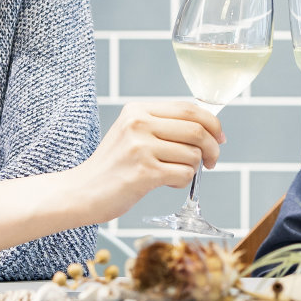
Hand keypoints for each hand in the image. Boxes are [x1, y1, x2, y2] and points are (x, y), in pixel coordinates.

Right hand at [81, 102, 224, 222]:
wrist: (81, 192)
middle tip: (212, 161)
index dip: (212, 123)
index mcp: (138, 109)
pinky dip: (182, 181)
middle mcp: (139, 123)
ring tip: (172, 173)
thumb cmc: (113, 166)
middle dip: (213, 147)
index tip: (219, 138)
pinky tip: (166, 182)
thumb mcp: (133, 133)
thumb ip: (164, 126)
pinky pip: (184, 174)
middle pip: (197, 129)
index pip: (189, 108)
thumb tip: (210, 129)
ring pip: (193, 154)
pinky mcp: (144, 172)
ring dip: (192, 168)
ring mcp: (140, 147)